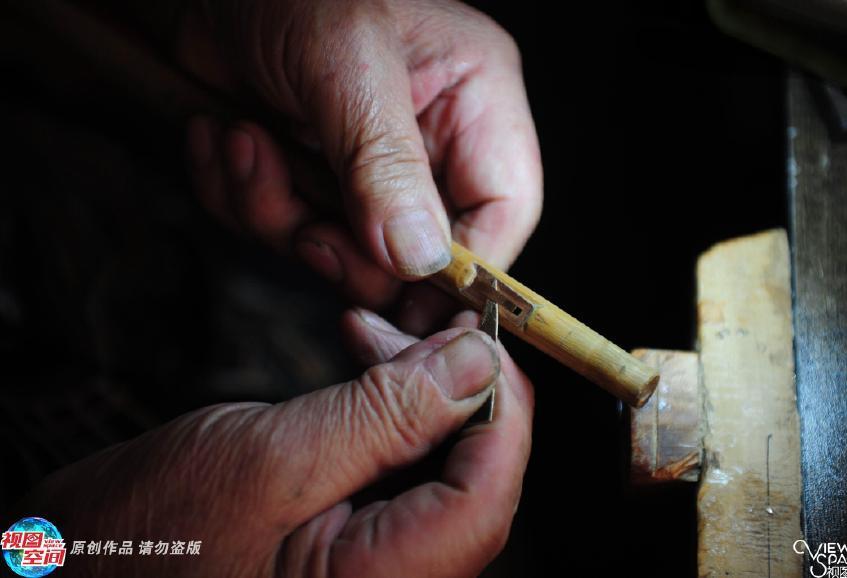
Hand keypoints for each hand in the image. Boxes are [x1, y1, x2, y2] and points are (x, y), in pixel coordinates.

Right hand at [15, 311, 532, 576]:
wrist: (78, 565)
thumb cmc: (152, 536)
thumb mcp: (277, 458)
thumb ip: (388, 415)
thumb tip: (477, 362)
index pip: (486, 494)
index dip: (499, 405)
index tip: (480, 336)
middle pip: (471, 475)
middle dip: (454, 386)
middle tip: (417, 325)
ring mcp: (375, 560)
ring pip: (438, 461)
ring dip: (418, 387)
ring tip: (370, 334)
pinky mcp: (352, 534)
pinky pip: (398, 464)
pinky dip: (389, 407)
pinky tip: (363, 362)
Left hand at [183, 0, 541, 330]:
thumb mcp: (344, 66)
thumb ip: (384, 164)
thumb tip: (417, 259)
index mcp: (474, 100)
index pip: (505, 212)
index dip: (463, 270)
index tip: (405, 299)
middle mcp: (430, 141)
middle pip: (417, 253)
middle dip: (344, 248)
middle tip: (302, 220)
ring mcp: (367, 165)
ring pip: (340, 250)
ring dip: (276, 214)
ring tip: (243, 144)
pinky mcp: (312, 175)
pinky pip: (283, 228)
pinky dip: (241, 197)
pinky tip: (223, 138)